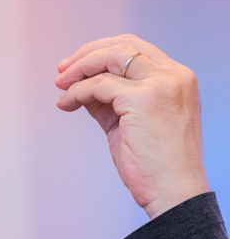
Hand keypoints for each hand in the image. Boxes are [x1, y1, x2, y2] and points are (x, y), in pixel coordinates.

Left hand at [55, 34, 209, 218]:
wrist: (172, 193)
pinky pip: (98, 86)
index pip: (136, 47)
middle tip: (61, 71)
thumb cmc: (153, 163)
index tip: (75, 64)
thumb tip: (80, 85)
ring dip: (79, 70)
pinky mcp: (144, 99)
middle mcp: (174, 76)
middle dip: (86, 55)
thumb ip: (110, 99)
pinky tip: (66, 104)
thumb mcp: (130, 120)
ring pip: (110, 58)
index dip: (100, 50)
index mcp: (178, 78)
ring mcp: (161, 85)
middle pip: (122, 45)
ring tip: (60, 86)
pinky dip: (76, 92)